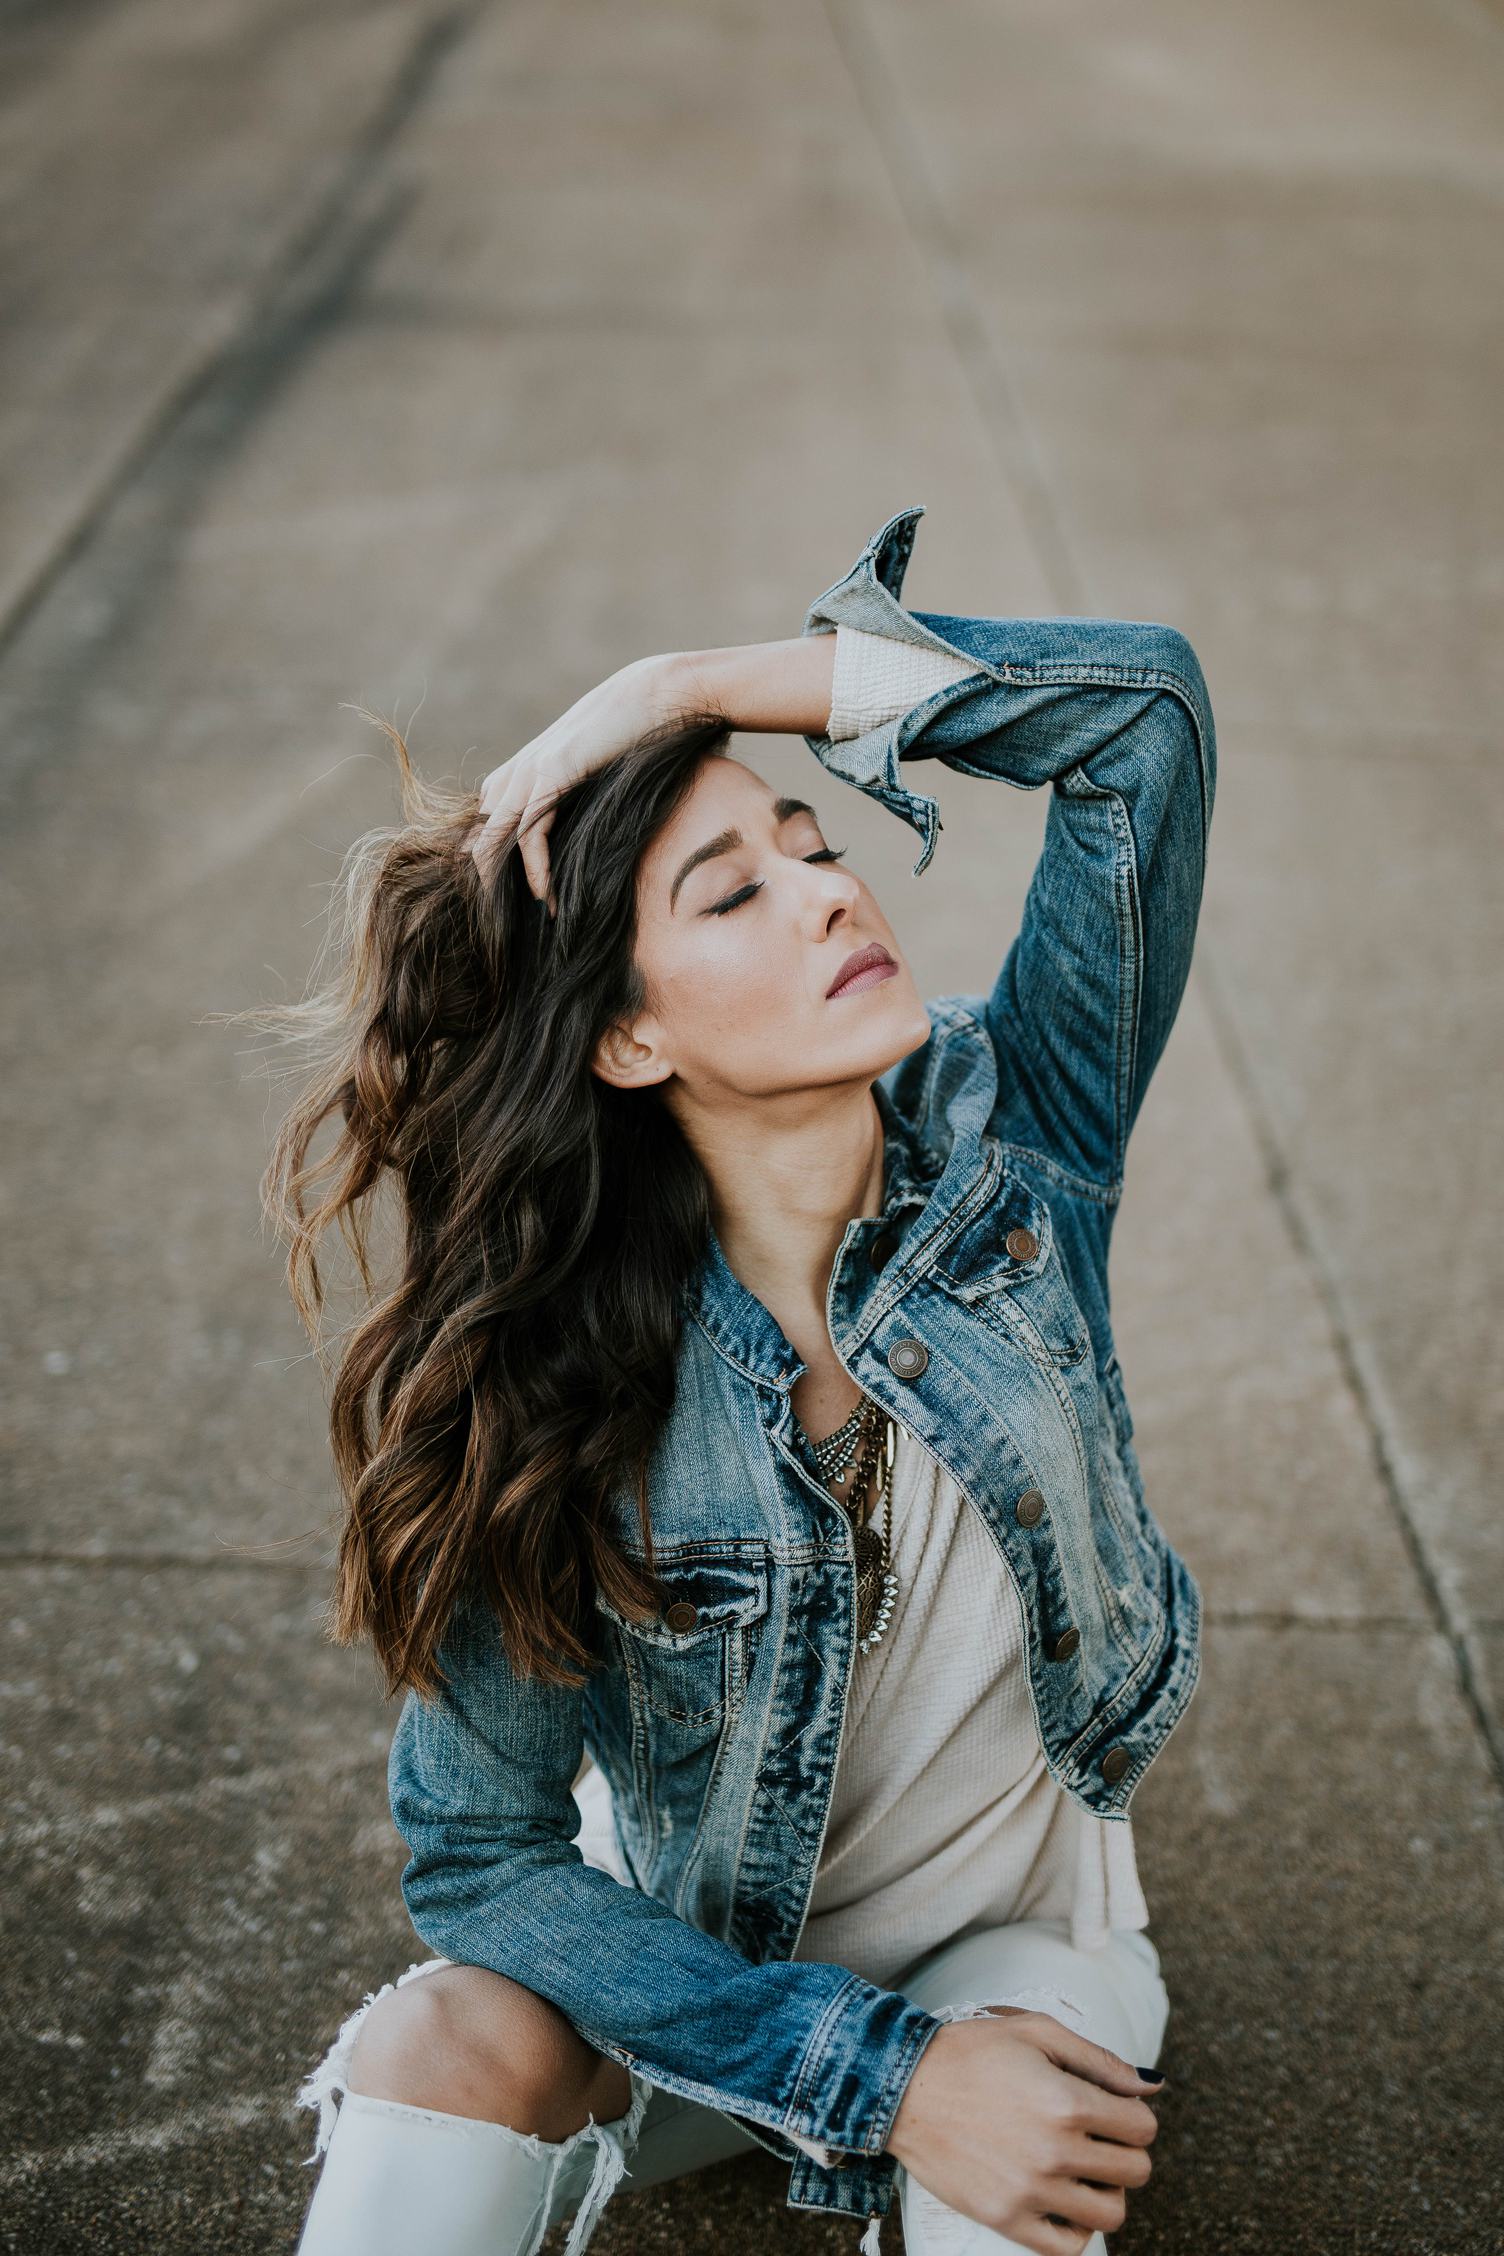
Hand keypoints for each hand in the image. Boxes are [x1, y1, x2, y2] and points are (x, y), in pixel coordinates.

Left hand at [466, 652, 693, 909]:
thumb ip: (569, 803)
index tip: (499, 910)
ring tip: (513, 924)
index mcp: (519, 773)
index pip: (481, 830)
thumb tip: (573, 844)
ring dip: (501, 886)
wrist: (656, 695)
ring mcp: (529, 771)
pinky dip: (534, 869)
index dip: (484, 870)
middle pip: (477, 839)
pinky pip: (530, 833)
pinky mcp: (551, 773)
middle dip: (483, 885)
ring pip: (493, 839)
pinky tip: (544, 896)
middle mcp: (514, 773)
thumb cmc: (632, 738)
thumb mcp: (590, 776)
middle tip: (496, 928)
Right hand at [885, 2006, 1164, 2255]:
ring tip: (1084, 2169)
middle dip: (1127, 2151)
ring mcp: (1031, 2190)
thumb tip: (1152, 2085)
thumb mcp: (1037, 2033)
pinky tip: (1063, 2199)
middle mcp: (1055, 2150)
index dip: (1135, 2115)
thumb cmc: (970, 2052)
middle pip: (1135, 2171)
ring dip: (1107, 2191)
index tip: (1114, 2110)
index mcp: (1067, 2100)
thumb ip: (1100, 2059)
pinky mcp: (1007, 2218)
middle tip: (1100, 2137)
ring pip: (1111, 2213)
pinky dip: (1077, 2228)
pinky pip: (1068, 2246)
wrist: (905, 2088)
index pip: (1143, 2127)